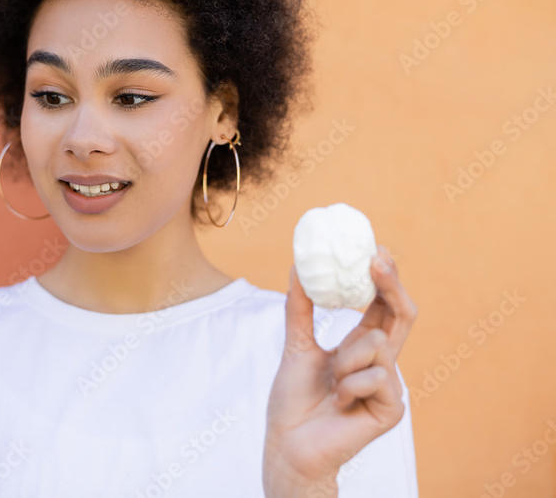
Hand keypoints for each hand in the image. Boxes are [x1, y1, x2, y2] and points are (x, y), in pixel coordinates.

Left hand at [263, 246, 417, 495]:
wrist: (288, 443)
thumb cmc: (293, 400)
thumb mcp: (296, 344)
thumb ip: (300, 307)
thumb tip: (299, 266)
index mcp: (362, 346)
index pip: (382, 305)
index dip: (383, 277)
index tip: (374, 248)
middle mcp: (381, 362)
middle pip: (401, 314)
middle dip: (391, 283)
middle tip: (376, 259)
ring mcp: (390, 385)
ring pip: (377, 344)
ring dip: (345, 359)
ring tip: (330, 383)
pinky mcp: (392, 408)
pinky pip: (375, 375)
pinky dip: (348, 385)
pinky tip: (338, 403)